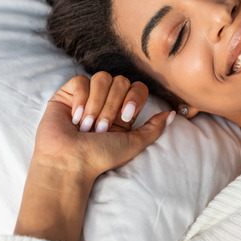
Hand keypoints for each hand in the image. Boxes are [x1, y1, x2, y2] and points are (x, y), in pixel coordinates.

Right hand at [33, 72, 172, 181]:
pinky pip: (80, 80)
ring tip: (87, 126)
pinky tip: (75, 117)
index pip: (137, 87)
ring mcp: (86, 96)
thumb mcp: (133, 144)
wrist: (69, 162)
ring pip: (102, 78)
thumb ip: (153, 128)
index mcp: (122, 111)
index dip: (134, 98)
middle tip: (101, 129)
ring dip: (96, 105)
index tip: (125, 118)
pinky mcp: (67, 94)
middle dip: (112, 106)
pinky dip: (80, 99)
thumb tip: (173, 114)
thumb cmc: (100, 157)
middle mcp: (106, 101)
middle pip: (121, 81)